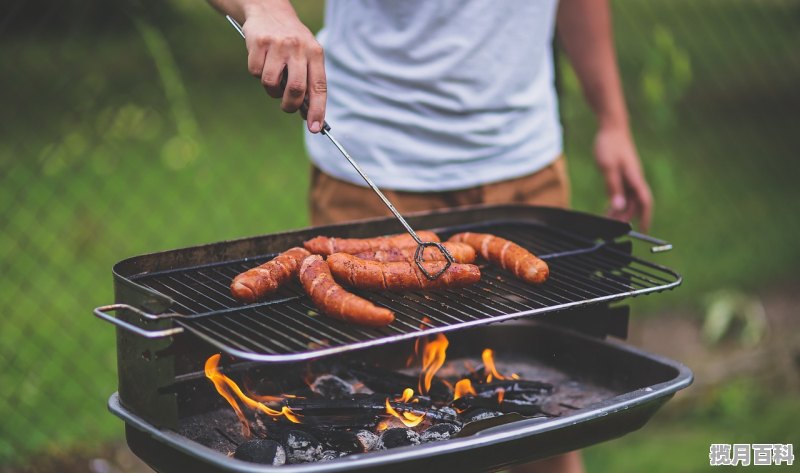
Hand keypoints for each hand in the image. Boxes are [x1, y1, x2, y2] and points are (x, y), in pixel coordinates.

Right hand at [242, 2, 326, 132]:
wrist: (268, 9)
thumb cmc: (291, 41)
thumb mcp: (306, 54)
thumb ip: (308, 81)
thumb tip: (307, 114)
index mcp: (315, 53)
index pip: (319, 87)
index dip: (317, 110)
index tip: (315, 128)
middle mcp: (299, 48)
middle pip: (296, 89)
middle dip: (290, 105)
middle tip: (287, 107)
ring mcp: (278, 45)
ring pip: (272, 84)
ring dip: (271, 89)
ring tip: (273, 77)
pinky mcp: (259, 43)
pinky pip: (255, 72)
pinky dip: (257, 73)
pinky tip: (262, 60)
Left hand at [593, 126, 652, 231]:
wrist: (612, 128)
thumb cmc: (610, 145)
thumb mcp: (608, 167)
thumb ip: (613, 187)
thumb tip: (619, 207)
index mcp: (635, 178)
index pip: (645, 202)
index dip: (645, 217)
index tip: (643, 231)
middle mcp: (635, 180)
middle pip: (635, 205)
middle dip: (626, 218)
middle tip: (612, 228)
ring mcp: (630, 177)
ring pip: (628, 200)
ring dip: (620, 211)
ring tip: (607, 221)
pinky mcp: (624, 175)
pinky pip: (623, 193)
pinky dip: (617, 202)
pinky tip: (609, 209)